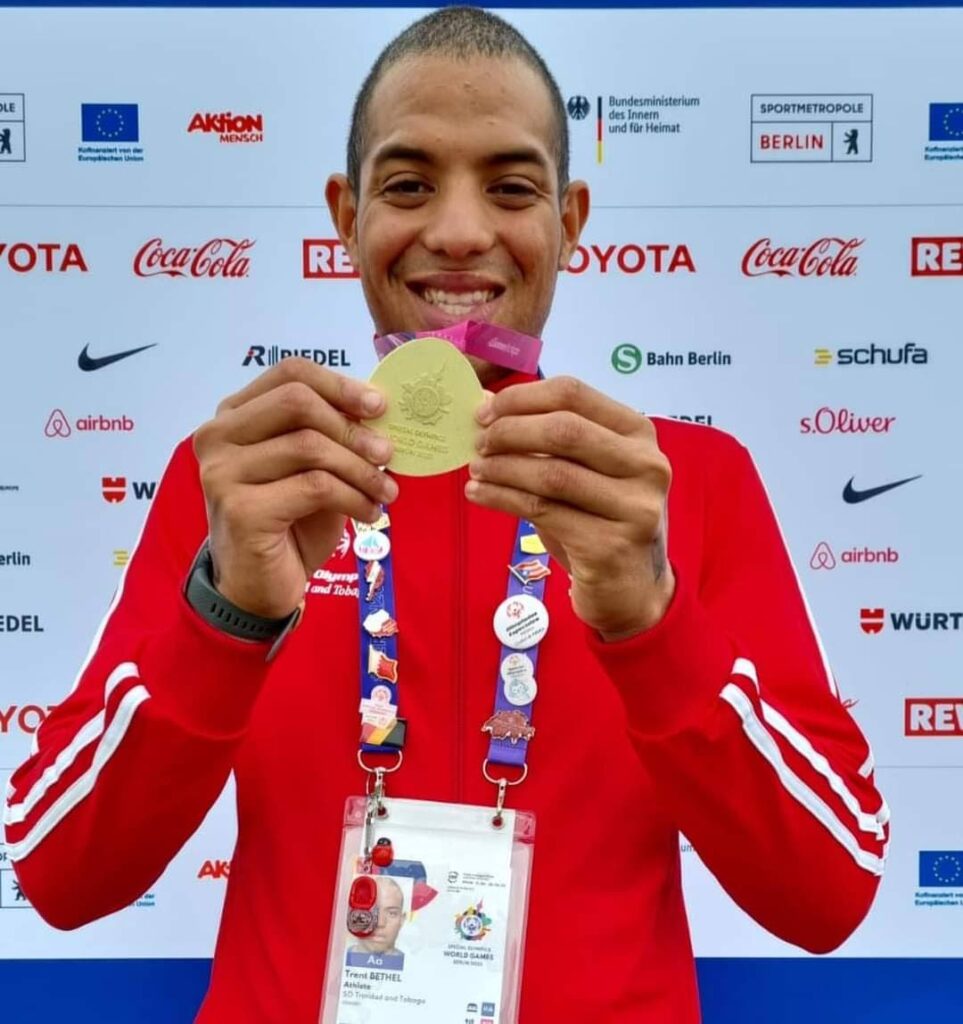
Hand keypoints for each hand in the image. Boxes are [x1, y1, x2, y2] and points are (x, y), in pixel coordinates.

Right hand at [192, 359, 396, 618]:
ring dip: (361, 470)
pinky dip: (353, 498)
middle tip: (387, 455)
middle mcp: (218, 437)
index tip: (379, 407)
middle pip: (298, 402)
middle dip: (353, 427)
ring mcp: (222, 473)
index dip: (340, 384)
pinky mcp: (241, 509)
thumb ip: (333, 433)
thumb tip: (379, 406)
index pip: (290, 373)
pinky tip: (369, 515)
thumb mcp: (313, 468)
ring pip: (311, 446)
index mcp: (234, 416)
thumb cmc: (289, 523)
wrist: (258, 586)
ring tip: (385, 492)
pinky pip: (315, 487)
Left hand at [465, 376, 673, 639]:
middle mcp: (646, 465)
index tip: (485, 411)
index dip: (521, 397)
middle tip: (478, 443)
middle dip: (509, 431)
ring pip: (551, 473)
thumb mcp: (582, 472)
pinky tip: (478, 495)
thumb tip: (485, 402)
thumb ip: (544, 438)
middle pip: (563, 429)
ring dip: (502, 468)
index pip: (573, 393)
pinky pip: (542, 511)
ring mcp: (633, 507)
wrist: (631, 590)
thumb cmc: (599, 521)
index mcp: (639, 434)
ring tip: (475, 470)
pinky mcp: (610, 545)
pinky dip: (501, 498)